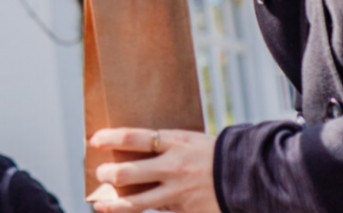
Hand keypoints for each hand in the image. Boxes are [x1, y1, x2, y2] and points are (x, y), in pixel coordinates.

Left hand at [88, 128, 220, 212]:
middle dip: (107, 175)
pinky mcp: (186, 210)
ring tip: (100, 204)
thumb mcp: (189, 141)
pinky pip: (159, 211)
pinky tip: (132, 210)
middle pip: (126, 173)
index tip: (93, 140)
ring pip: (136, 202)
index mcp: (175, 143)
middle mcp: (173, 167)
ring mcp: (179, 192)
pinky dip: (145, 210)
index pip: (133, 137)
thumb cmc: (214, 155)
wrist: (250, 176)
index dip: (109, 138)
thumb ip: (164, 148)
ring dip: (114, 204)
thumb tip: (131, 154)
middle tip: (100, 173)